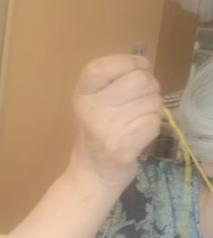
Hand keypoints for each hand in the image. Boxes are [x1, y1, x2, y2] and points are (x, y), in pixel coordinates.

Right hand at [69, 54, 162, 190]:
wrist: (91, 175)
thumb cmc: (98, 133)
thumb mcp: (94, 103)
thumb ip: (115, 80)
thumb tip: (143, 66)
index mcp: (82, 94)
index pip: (106, 65)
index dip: (130, 63)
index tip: (134, 72)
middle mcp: (91, 109)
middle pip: (140, 79)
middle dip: (149, 89)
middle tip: (138, 104)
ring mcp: (105, 129)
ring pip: (153, 102)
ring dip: (151, 111)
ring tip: (135, 123)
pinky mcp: (121, 147)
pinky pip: (154, 122)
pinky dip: (152, 129)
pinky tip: (138, 136)